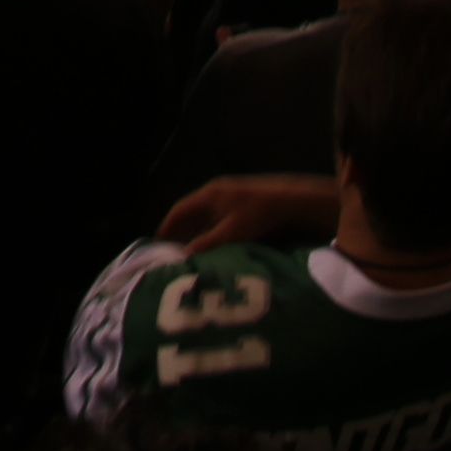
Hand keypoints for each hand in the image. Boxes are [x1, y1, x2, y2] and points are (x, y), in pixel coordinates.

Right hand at [156, 171, 340, 253]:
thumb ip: (207, 244)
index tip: (158, 244)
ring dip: (197, 232)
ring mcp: (230, 196)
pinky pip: (218, 218)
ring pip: (206, 216)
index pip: (179, 210)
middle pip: (191, 213)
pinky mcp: (243, 203)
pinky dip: (212, 231)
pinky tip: (216, 245)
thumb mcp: (232, 232)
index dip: (167, 227)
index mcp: (209, 195)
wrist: (292, 200)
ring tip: (191, 252)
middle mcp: (216, 193)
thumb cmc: (259, 215)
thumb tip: (184, 258)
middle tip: (172, 251)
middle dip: (181, 232)